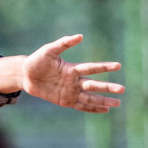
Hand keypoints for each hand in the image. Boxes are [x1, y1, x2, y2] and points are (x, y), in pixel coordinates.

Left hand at [0, 35, 122, 111]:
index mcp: (72, 68)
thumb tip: (80, 36)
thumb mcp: (48, 50)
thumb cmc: (37, 60)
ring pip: (90, 97)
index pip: (91, 68)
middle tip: (122, 89)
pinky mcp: (65, 101)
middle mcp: (75, 81)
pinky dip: (92, 108)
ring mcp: (71, 92)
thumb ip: (63, 43)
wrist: (25, 75)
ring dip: (103, 101)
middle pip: (94, 85)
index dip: (104, 67)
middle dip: (108, 88)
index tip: (118, 66)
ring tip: (117, 104)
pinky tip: (103, 110)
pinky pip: (81, 106)